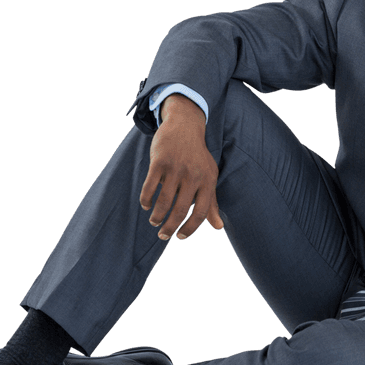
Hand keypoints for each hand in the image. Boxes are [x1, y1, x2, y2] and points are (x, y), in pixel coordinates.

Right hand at [139, 93, 223, 240]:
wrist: (185, 126)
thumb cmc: (198, 157)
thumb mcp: (210, 177)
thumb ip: (212, 202)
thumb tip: (219, 227)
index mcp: (208, 181)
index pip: (201, 213)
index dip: (190, 229)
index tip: (180, 237)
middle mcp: (193, 175)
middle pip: (180, 210)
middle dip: (169, 228)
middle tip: (163, 235)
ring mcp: (176, 168)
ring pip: (163, 201)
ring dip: (156, 216)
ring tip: (154, 221)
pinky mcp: (160, 161)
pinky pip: (150, 187)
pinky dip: (146, 200)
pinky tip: (146, 205)